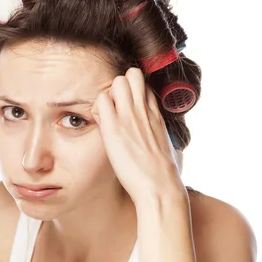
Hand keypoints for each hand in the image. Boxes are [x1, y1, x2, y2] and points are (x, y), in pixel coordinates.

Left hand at [91, 68, 184, 204]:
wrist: (160, 186)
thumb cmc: (162, 172)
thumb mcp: (164, 144)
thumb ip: (156, 131)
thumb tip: (156, 136)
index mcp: (157, 113)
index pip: (144, 85)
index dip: (133, 92)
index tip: (128, 107)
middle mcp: (144, 109)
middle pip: (131, 75)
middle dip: (120, 86)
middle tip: (114, 108)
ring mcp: (129, 116)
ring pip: (117, 82)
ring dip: (109, 95)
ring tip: (107, 115)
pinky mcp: (114, 128)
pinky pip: (101, 101)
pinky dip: (97, 109)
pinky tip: (100, 125)